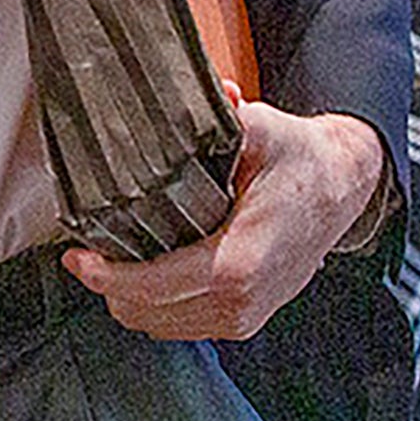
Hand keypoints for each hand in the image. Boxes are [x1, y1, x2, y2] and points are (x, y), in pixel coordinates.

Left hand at [61, 99, 384, 340]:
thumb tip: (201, 95)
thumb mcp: (264, 129)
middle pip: (145, 313)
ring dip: (133, 296)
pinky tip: (151, 267)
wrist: (344, 188)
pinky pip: (184, 324)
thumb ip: (227, 115)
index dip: (103, 275)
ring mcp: (244, 318)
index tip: (75, 256)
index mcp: (236, 264)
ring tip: (115, 257)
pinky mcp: (247, 319)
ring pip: (161, 325)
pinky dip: (159, 303)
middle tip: (90, 251)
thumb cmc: (302, 160)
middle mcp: (239, 303)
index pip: (149, 287)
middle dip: (110, 284)